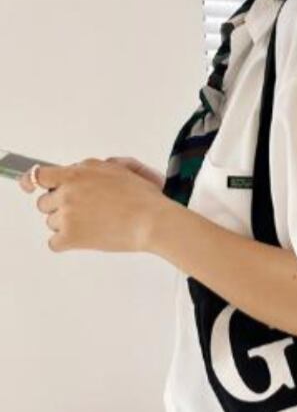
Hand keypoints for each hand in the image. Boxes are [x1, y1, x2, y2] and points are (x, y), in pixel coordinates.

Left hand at [18, 157, 170, 252]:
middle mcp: (68, 191)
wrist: (154, 221)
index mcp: (78, 173)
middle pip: (45, 203)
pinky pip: (54, 243)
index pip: (40, 175)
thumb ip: (95, 167)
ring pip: (51, 223)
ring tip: (95, 225)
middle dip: (61, 207)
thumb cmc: (145, 199)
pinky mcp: (71, 236)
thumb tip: (82, 171)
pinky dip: (67, 244)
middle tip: (85, 212)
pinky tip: (86, 239)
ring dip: (67, 226)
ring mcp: (67, 213)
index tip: (28, 187)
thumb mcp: (121, 170)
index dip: (32, 182)